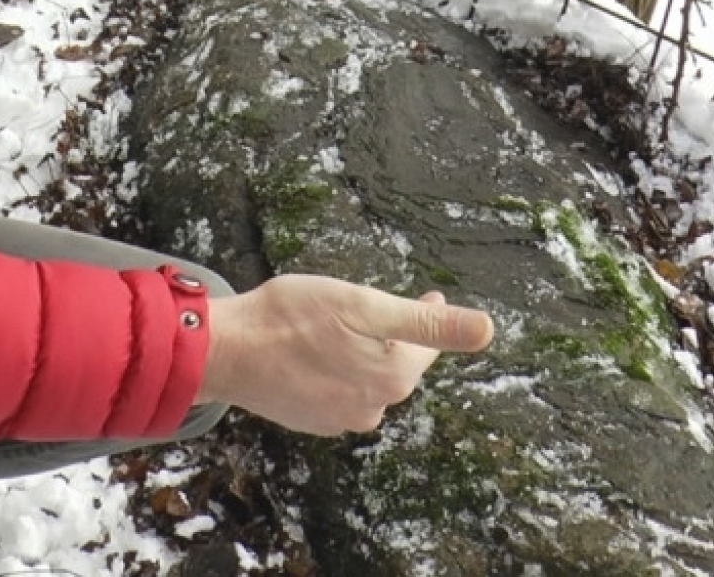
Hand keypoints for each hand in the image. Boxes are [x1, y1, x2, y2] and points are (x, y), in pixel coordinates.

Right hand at [194, 274, 494, 435]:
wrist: (225, 350)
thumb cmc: (291, 318)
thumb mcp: (364, 306)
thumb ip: (427, 322)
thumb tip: (487, 330)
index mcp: (392, 378)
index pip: (426, 346)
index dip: (430, 317)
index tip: (432, 293)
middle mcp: (371, 407)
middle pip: (396, 366)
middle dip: (394, 338)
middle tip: (379, 308)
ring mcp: (338, 419)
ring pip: (366, 380)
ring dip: (363, 355)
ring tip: (343, 327)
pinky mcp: (310, 421)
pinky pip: (338, 393)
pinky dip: (336, 371)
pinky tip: (317, 352)